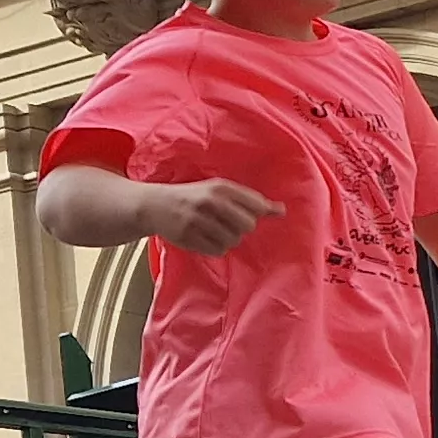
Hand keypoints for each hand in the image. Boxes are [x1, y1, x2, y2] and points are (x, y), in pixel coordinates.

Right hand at [149, 179, 280, 255]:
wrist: (155, 205)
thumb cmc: (194, 197)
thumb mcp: (219, 191)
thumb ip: (250, 200)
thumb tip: (282, 211)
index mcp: (220, 187)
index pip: (256, 205)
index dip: (259, 213)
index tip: (250, 214)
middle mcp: (210, 202)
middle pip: (248, 225)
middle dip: (243, 227)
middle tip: (229, 223)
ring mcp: (197, 220)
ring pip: (233, 240)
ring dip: (229, 239)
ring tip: (215, 230)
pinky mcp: (188, 236)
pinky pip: (218, 250)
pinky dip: (216, 247)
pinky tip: (206, 238)